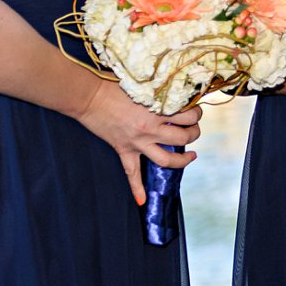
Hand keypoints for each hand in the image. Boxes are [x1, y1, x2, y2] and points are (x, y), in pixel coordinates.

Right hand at [75, 82, 200, 205]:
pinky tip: (142, 200)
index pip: (189, 114)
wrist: (88, 96)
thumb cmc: (114, 85)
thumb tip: (176, 90)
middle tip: (194, 128)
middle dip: (194, 133)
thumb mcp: (144, 86)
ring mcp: (137, 142)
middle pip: (184, 137)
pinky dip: (136, 188)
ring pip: (167, 159)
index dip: (197, 112)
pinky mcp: (123, 150)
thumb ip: (160, 92)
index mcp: (157, 109)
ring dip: (182, 160)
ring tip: (191, 155)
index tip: (196, 110)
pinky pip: (131, 173)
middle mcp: (150, 128)